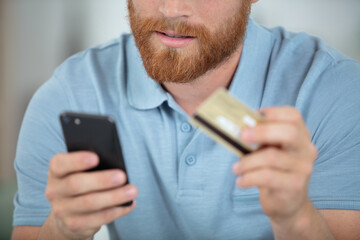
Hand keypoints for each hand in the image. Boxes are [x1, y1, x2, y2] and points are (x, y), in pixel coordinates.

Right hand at [45, 151, 136, 239]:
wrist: (68, 213)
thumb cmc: (81, 183)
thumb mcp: (80, 171)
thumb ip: (93, 165)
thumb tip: (116, 164)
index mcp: (56, 171)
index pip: (60, 164)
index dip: (77, 160)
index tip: (96, 157)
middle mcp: (55, 190)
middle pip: (76, 184)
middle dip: (102, 180)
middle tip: (122, 176)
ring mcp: (62, 210)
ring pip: (89, 203)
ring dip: (114, 196)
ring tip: (132, 190)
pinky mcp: (74, 225)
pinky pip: (98, 218)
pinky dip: (116, 211)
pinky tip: (129, 204)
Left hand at [233, 107, 317, 226]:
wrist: (288, 204)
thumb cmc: (273, 171)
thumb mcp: (268, 150)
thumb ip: (258, 138)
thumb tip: (238, 127)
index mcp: (300, 135)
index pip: (293, 116)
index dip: (273, 112)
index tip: (252, 116)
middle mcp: (306, 149)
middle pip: (289, 132)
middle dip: (262, 131)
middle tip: (241, 136)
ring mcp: (303, 168)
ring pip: (272, 157)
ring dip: (247, 162)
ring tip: (236, 168)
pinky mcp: (295, 186)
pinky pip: (267, 177)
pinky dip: (249, 178)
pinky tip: (241, 181)